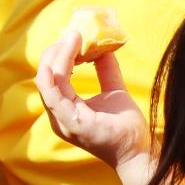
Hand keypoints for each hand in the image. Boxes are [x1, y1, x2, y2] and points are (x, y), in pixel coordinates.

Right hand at [36, 28, 151, 174]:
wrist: (138, 152)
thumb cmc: (125, 126)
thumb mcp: (114, 90)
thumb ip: (105, 70)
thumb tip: (102, 45)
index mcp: (64, 109)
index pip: (51, 76)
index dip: (59, 54)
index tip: (74, 35)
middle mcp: (58, 115)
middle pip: (45, 75)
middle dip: (56, 50)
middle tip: (74, 33)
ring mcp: (61, 120)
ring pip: (47, 79)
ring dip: (59, 54)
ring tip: (74, 37)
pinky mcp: (70, 123)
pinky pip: (54, 92)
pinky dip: (57, 69)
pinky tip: (70, 52)